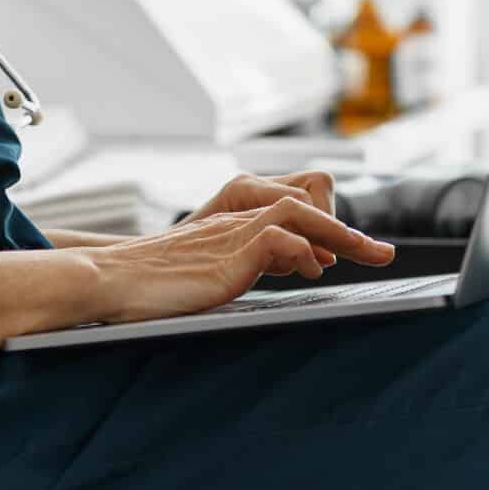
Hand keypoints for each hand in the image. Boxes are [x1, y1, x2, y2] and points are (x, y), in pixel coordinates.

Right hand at [86, 172, 394, 324]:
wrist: (105, 280)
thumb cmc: (143, 287)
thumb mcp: (199, 277)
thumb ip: (230, 272)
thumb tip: (266, 280)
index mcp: (228, 225)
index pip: (288, 208)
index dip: (320, 228)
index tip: (338, 258)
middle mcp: (234, 221)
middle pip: (303, 202)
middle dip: (347, 231)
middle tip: (382, 255)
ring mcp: (231, 233)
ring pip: (298, 211)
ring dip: (340, 234)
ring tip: (371, 256)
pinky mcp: (227, 253)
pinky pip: (276, 237)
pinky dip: (302, 249)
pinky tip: (313, 269)